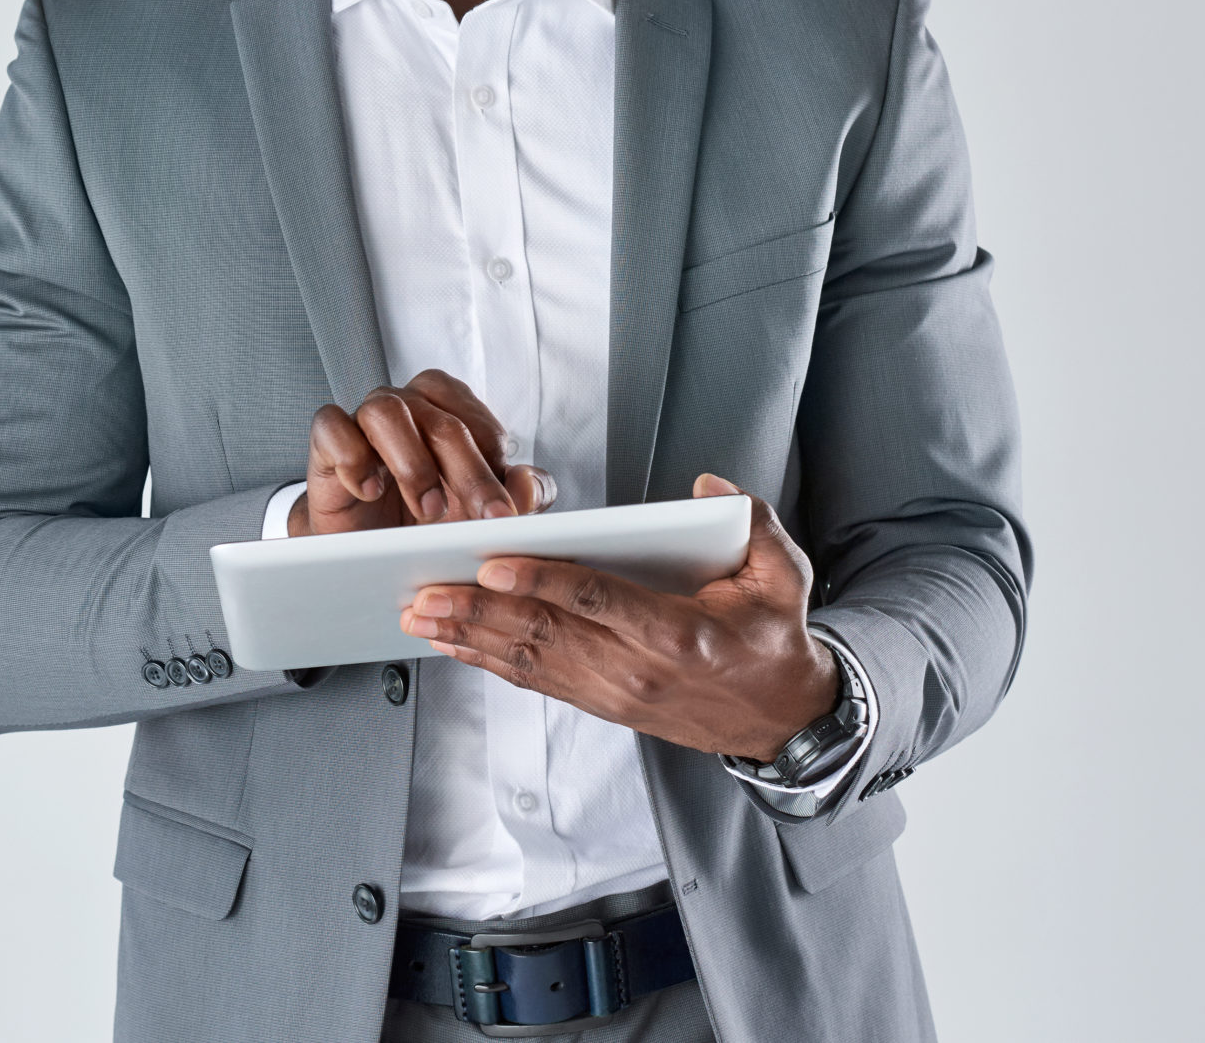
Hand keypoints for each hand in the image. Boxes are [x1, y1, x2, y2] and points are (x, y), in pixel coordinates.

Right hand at [288, 370, 555, 537]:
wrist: (363, 551)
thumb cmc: (423, 523)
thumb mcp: (477, 517)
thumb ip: (516, 499)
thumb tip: (527, 483)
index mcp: (447, 412)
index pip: (475, 418)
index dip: (493, 462)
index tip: (504, 511)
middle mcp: (406, 407)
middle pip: (439, 419)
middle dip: (467, 472)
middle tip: (481, 518)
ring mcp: (362, 419)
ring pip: (386, 411)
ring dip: (412, 462)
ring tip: (427, 508)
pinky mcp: (326, 440)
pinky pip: (332, 425)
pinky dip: (352, 455)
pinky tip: (368, 489)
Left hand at [399, 474, 840, 759]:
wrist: (781, 720)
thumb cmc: (773, 639)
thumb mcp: (784, 577)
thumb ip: (755, 523)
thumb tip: (709, 485)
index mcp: (679, 635)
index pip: (599, 602)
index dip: (543, 582)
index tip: (491, 563)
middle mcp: (637, 669)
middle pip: (546, 634)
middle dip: (479, 611)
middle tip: (424, 592)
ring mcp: (614, 693)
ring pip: (530, 661)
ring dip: (470, 638)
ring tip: (420, 616)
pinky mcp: (601, 703)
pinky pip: (536, 681)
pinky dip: (488, 661)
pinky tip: (451, 644)